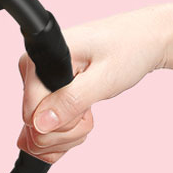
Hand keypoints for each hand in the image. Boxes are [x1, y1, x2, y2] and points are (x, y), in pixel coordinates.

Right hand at [16, 4, 172, 163]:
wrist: (142, 40)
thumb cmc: (128, 49)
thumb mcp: (104, 79)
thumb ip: (71, 101)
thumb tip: (39, 124)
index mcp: (38, 59)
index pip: (30, 113)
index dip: (61, 123)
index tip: (87, 112)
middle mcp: (30, 69)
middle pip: (32, 126)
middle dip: (66, 131)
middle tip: (90, 113)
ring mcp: (36, 81)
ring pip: (38, 130)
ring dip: (67, 132)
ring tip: (88, 111)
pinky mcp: (44, 90)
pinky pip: (43, 126)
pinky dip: (64, 131)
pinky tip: (79, 118)